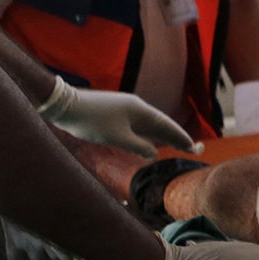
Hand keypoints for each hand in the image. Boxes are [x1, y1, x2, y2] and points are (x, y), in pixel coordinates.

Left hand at [39, 76, 195, 155]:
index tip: (194, 147)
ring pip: (149, 125)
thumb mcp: (118, 138)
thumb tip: (153, 153)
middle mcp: (135, 107)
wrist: (64, 106)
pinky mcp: (114, 113)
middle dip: (176, 137)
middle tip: (191, 148)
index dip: (181, 137)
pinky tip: (148, 142)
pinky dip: (148, 135)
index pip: (167, 125)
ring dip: (162, 136)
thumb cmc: (92, 122)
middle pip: (161, 124)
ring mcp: (124, 109)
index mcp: (140, 110)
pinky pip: (137, 125)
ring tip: (175, 146)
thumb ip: (139, 147)